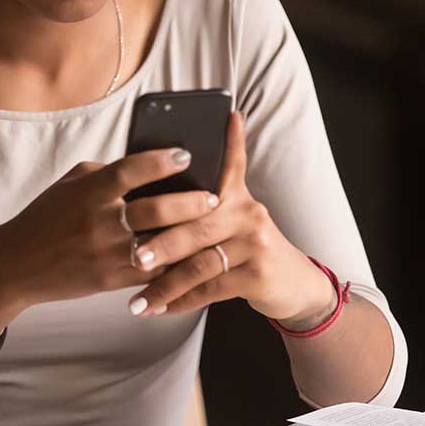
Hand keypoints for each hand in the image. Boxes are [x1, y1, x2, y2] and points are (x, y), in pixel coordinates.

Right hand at [0, 145, 220, 331]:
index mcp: (89, 191)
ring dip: (189, 236)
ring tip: (212, 227)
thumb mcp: (70, 185)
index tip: (186, 155)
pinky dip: (174, 265)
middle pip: (155, 209)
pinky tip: (194, 258)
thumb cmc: (46, 217)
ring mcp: (105, 253)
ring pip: (159, 244)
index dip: (161, 161)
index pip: (131, 169)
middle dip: (191, 202)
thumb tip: (146, 165)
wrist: (16, 264)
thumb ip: (106, 174)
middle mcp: (99, 221)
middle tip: (215, 196)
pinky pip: (150, 273)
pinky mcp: (109, 281)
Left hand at [122, 110, 336, 324]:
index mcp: (236, 194)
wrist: (292, 283)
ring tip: (137, 300)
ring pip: (199, 263)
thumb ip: (201, 203)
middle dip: (160, 243)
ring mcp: (255, 243)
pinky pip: (211, 288)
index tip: (225, 116)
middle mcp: (248, 212)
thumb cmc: (245, 247)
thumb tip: (154, 188)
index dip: (229, 139)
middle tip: (131, 256)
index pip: (230, 162)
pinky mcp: (258, 274)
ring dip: (164, 284)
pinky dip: (182, 301)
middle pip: (196, 224)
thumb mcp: (233, 217)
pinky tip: (160, 309)